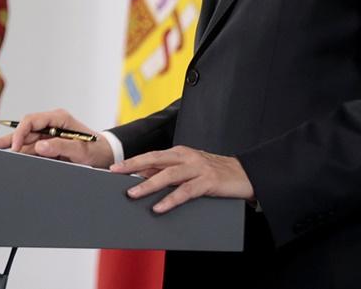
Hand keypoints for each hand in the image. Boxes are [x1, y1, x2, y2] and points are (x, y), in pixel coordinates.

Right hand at [0, 108, 113, 168]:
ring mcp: (48, 134)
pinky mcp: (48, 144)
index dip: (21, 133)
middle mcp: (50, 123)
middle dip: (7, 139)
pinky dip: (18, 152)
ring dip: (8, 146)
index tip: (17, 148)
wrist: (107, 155)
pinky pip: (30, 148)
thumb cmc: (97, 150)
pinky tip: (4, 155)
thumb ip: (62, 146)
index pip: (32, 120)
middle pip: (23, 129)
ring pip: (24, 139)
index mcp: (58, 118)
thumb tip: (39, 146)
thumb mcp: (82, 150)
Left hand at [110, 146, 253, 213]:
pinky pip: (185, 191)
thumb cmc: (214, 173)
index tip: (115, 167)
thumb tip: (144, 180)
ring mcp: (197, 168)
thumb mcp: (190, 170)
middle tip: (115, 173)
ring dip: (148, 185)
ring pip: (168, 175)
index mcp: (180, 152)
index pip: (152, 155)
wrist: (245, 175)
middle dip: (133, 166)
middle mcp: (186, 156)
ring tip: (132, 193)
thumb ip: (170, 173)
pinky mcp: (208, 181)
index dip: (133, 160)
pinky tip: (158, 207)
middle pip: (155, 160)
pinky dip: (170, 200)